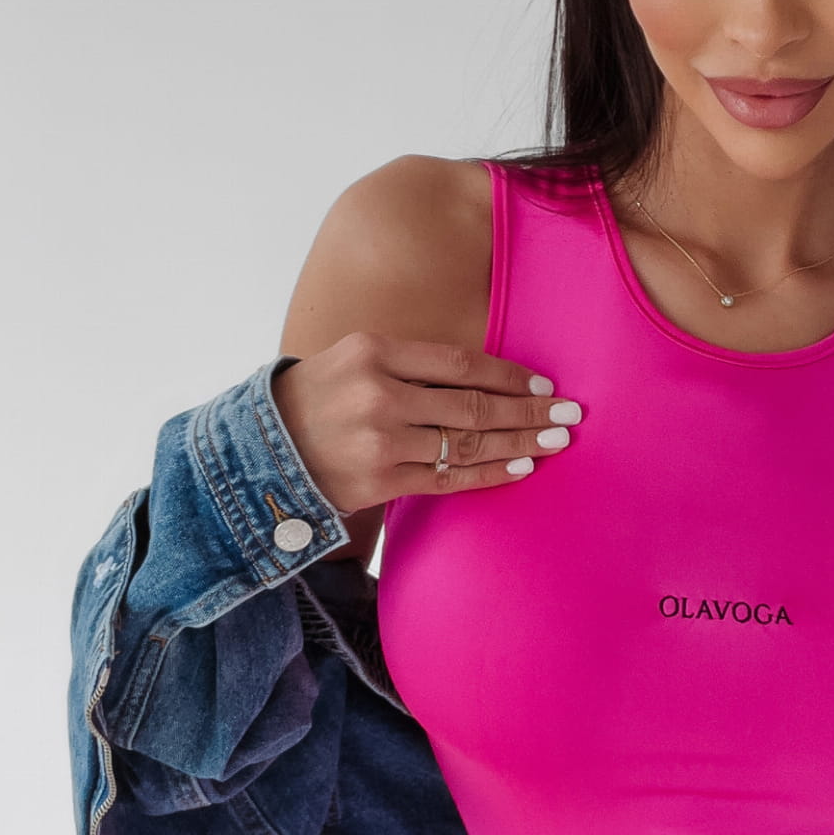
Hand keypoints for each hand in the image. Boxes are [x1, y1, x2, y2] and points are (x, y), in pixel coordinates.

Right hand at [270, 332, 581, 516]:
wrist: (263, 450)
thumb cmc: (321, 398)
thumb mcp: (357, 358)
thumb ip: (414, 363)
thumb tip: (489, 376)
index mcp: (375, 352)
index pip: (460, 363)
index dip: (509, 375)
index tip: (544, 384)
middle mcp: (379, 395)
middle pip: (472, 405)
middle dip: (528, 411)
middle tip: (570, 416)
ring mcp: (379, 442)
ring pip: (466, 444)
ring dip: (518, 444)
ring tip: (555, 443)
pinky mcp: (379, 482)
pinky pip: (447, 479)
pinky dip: (487, 474)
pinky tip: (519, 468)